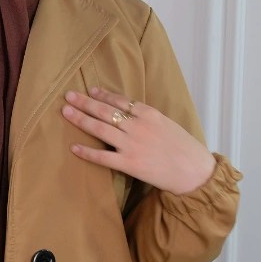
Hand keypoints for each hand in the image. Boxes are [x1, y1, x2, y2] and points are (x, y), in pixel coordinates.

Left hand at [61, 85, 215, 194]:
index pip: (120, 100)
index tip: (90, 90)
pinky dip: (87, 152)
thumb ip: (147, 117)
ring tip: (66, 112)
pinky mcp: (129, 164)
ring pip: (100, 129)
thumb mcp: (167, 123)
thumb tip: (129, 112)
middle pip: (105, 111)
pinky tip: (74, 147)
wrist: (194, 171)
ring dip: (80, 119)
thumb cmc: (184, 147)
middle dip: (84, 102)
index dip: (102, 95)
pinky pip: (103, 157)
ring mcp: (132, 145)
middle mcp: (138, 126)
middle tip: (68, 95)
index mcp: (149, 113)